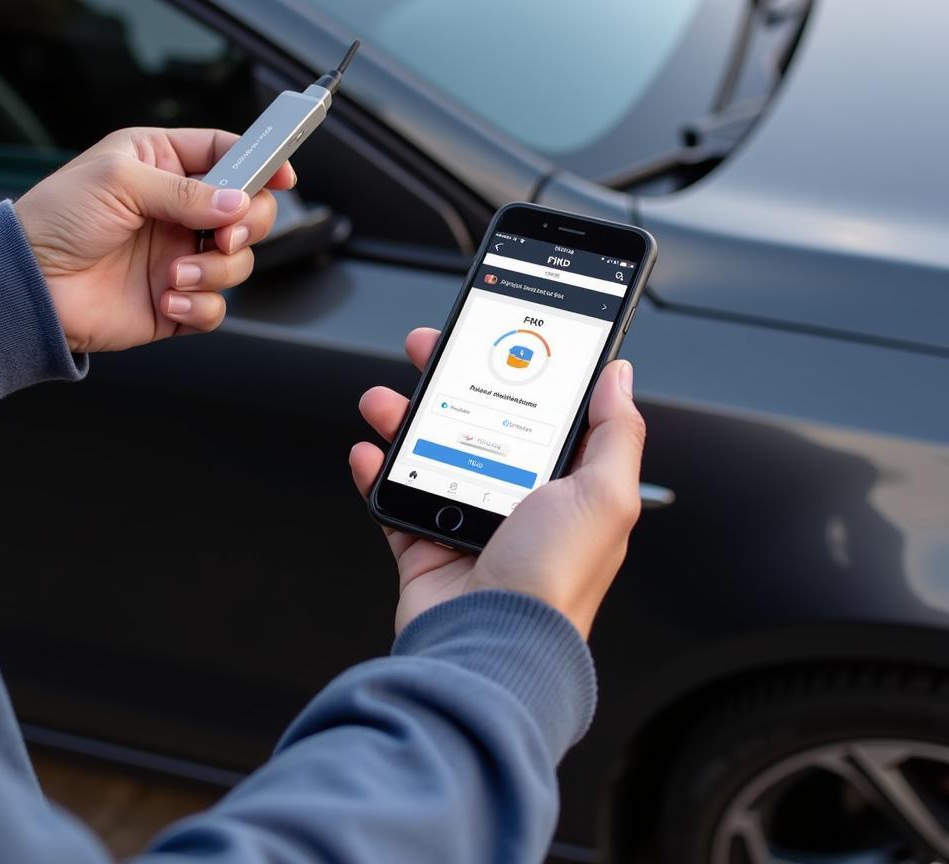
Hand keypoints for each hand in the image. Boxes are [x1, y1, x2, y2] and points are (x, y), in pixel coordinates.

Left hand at [14, 127, 293, 352]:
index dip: (262, 162)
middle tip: (227, 234)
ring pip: (239, 262)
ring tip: (173, 274)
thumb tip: (236, 202)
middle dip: (248, 225)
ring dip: (214, 270)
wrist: (27, 287)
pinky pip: (216, 307)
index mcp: (164, 165)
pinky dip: (198, 307)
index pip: (229, 155)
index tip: (284, 176)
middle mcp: (180, 211)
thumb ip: (185, 191)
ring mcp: (182, 256)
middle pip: (250, 211)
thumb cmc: (56, 220)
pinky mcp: (178, 302)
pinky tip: (166, 301)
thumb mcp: (119, 181)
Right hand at [349, 328, 645, 637]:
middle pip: (478, 422)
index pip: (542, 412)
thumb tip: (620, 376)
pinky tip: (367, 452)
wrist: (492, 648)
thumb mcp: (605, 496)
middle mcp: (518, 503)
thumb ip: (616, 432)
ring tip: (383, 400)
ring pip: (431, 452)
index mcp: (566, 487)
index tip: (496, 339)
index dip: (520, 372)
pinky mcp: (427, 548)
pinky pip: (396, 499)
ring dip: (403, 420)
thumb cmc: (553, 582)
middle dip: (448, 382)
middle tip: (425, 350)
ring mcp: (470, 524)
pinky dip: (377, 472)